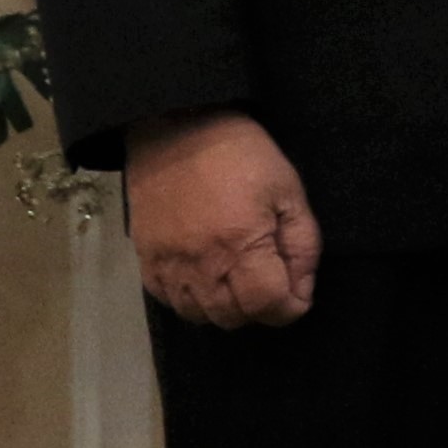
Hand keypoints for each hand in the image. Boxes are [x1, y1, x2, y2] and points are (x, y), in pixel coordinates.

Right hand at [128, 109, 319, 327]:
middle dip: (259, 309)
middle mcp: (200, 264)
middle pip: (233, 317)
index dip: (290, 308)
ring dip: (225, 308)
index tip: (297, 294)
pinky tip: (206, 278)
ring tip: (238, 281)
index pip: (267, 306)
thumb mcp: (290, 193)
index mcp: (241, 245)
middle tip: (269, 281)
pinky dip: (192, 301)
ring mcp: (167, 264)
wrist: (177, 130)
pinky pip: (168, 300)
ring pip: (199, 316)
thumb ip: (302, 246)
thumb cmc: (243, 157)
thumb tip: (301, 291)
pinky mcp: (145, 259)